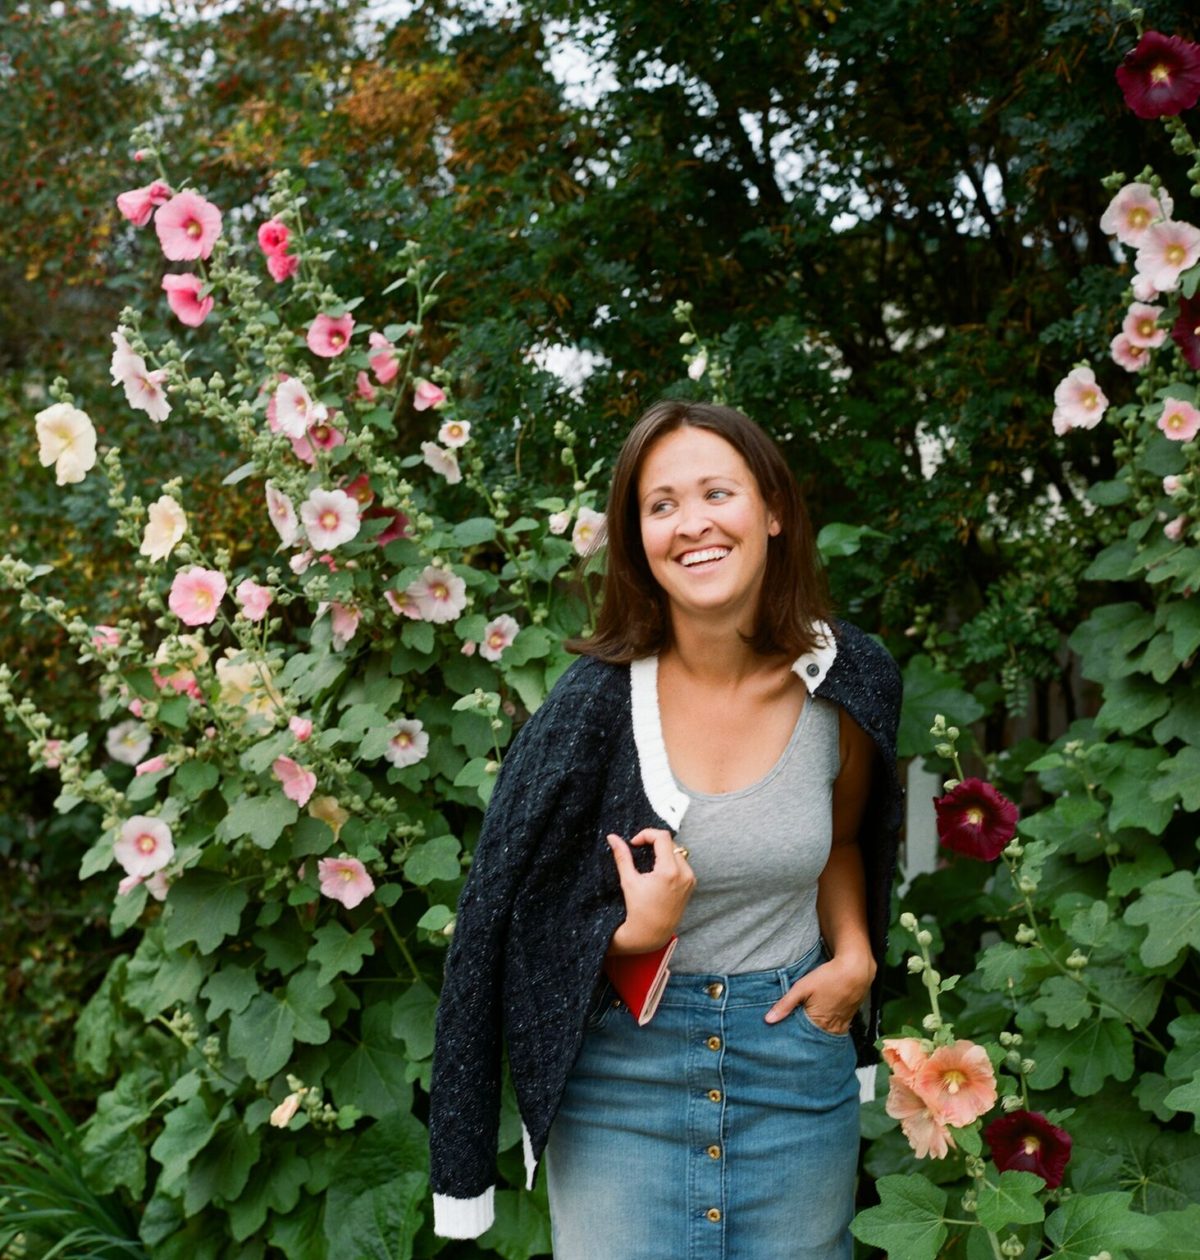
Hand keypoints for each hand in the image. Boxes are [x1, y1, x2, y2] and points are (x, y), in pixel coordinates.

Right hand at [607, 828, 695, 954]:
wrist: (651, 933)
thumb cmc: (638, 910)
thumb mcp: (629, 880)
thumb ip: (622, 856)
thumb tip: (613, 838)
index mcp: (669, 871)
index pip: (662, 837)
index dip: (646, 834)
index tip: (635, 843)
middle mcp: (684, 873)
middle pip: (670, 843)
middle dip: (654, 843)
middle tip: (639, 850)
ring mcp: (689, 879)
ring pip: (677, 852)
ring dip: (663, 852)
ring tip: (649, 862)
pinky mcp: (691, 885)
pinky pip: (682, 864)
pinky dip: (671, 862)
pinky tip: (658, 873)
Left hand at [763, 951, 875, 1032]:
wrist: (855, 970)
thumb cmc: (828, 977)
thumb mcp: (802, 987)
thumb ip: (785, 1004)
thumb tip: (768, 1020)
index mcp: (818, 1022)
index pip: (803, 1038)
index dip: (794, 1037)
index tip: (785, 1039)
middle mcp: (832, 1027)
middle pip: (816, 1039)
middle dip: (806, 1039)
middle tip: (796, 1040)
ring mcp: (842, 1024)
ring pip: (828, 1036)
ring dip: (819, 1035)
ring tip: (809, 1035)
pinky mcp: (849, 1018)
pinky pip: (839, 1030)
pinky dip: (830, 1030)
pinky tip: (824, 1027)